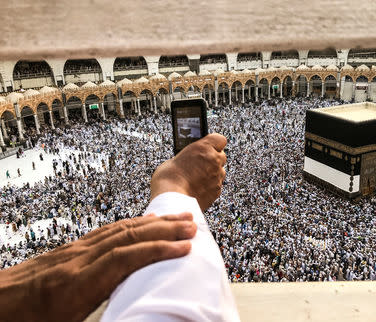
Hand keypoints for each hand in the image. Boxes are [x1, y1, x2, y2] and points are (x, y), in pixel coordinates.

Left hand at [0, 212, 196, 321]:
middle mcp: (77, 260)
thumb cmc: (29, 321)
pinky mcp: (74, 247)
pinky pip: (109, 229)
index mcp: (75, 284)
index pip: (124, 258)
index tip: (184, 248)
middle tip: (191, 225)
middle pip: (127, 235)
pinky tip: (146, 221)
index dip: (157, 250)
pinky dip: (133, 223)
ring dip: (153, 222)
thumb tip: (136, 313)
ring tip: (178, 218)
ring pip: (120, 228)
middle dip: (163, 229)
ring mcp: (75, 249)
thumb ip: (102, 315)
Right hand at [150, 133, 226, 210]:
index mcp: (204, 147)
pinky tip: (197, 187)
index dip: (214, 143)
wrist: (172, 199)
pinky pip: (217, 184)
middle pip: (221, 156)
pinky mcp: (217, 190)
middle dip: (213, 159)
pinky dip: (210, 185)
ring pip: (220, 171)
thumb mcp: (175, 158)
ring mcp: (217, 176)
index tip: (208, 145)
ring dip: (211, 173)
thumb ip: (188, 156)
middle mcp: (214, 160)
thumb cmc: (170, 178)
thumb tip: (189, 159)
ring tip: (196, 177)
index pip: (220, 139)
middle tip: (200, 163)